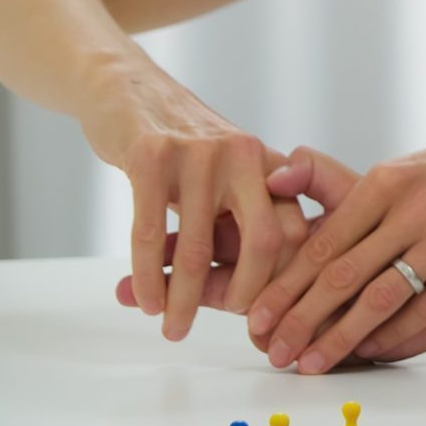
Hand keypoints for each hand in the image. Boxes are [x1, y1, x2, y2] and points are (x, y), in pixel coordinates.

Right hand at [89, 87, 306, 339]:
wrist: (129, 93)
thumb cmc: (184, 151)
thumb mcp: (231, 180)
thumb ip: (248, 222)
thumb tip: (262, 295)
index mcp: (271, 165)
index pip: (296, 232)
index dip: (288, 280)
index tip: (273, 316)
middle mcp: (245, 156)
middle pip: (264, 242)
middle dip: (250, 297)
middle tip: (235, 332)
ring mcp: (200, 154)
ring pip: (196, 247)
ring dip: (182, 298)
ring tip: (172, 329)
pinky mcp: (151, 156)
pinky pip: (149, 231)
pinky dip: (146, 275)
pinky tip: (145, 300)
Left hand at [246, 112, 425, 374]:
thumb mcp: (397, 168)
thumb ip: (334, 182)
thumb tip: (272, 182)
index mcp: (386, 181)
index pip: (323, 242)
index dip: (286, 286)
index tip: (255, 320)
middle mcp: (416, 207)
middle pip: (344, 274)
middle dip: (301, 320)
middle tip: (273, 353)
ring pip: (384, 297)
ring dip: (342, 337)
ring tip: (312, 363)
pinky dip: (395, 334)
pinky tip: (368, 351)